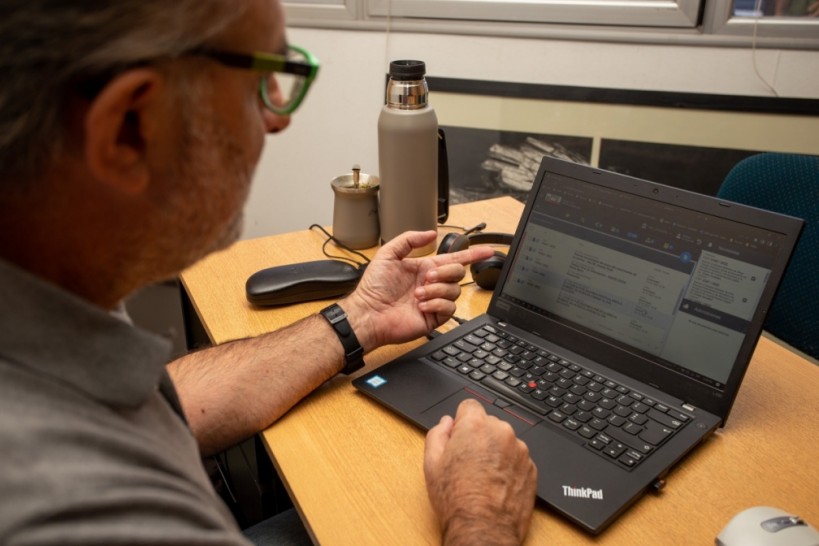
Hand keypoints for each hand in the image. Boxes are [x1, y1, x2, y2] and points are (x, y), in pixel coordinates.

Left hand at [341, 231, 494, 350]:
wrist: (368, 313)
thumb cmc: (373, 287)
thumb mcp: (388, 254)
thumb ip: (409, 239)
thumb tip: (431, 233)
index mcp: (424, 268)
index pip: (453, 259)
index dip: (471, 254)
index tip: (487, 250)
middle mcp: (432, 284)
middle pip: (457, 273)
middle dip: (445, 273)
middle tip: (427, 277)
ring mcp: (434, 301)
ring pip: (454, 291)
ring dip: (436, 290)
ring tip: (418, 294)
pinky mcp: (434, 317)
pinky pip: (449, 309)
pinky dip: (436, 304)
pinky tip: (421, 305)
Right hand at [424, 399, 536, 545]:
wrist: (484, 528)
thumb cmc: (457, 499)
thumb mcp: (432, 463)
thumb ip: (437, 434)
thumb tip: (446, 423)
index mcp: (475, 426)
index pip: (470, 405)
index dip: (462, 420)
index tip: (459, 434)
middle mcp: (501, 433)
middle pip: (489, 423)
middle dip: (479, 436)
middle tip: (468, 460)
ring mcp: (520, 450)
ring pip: (504, 441)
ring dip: (496, 451)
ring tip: (483, 476)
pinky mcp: (532, 468)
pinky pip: (517, 459)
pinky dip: (509, 467)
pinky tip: (496, 484)